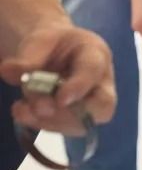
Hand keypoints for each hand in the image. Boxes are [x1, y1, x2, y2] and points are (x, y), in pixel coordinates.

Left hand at [0, 25, 115, 135]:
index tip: (60, 100)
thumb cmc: (52, 43)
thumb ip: (28, 57)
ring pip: (82, 124)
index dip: (79, 87)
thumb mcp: (40, 40)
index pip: (93, 71)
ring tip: (24, 108)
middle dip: (73, 114)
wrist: (52, 52)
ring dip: (50, 121)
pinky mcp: (77, 117)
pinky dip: (41, 124)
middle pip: (104, 106)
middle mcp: (100, 81)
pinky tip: (23, 112)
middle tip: (43, 109)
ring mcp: (91, 102)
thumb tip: (8, 70)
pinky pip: (65, 129)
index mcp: (95, 53)